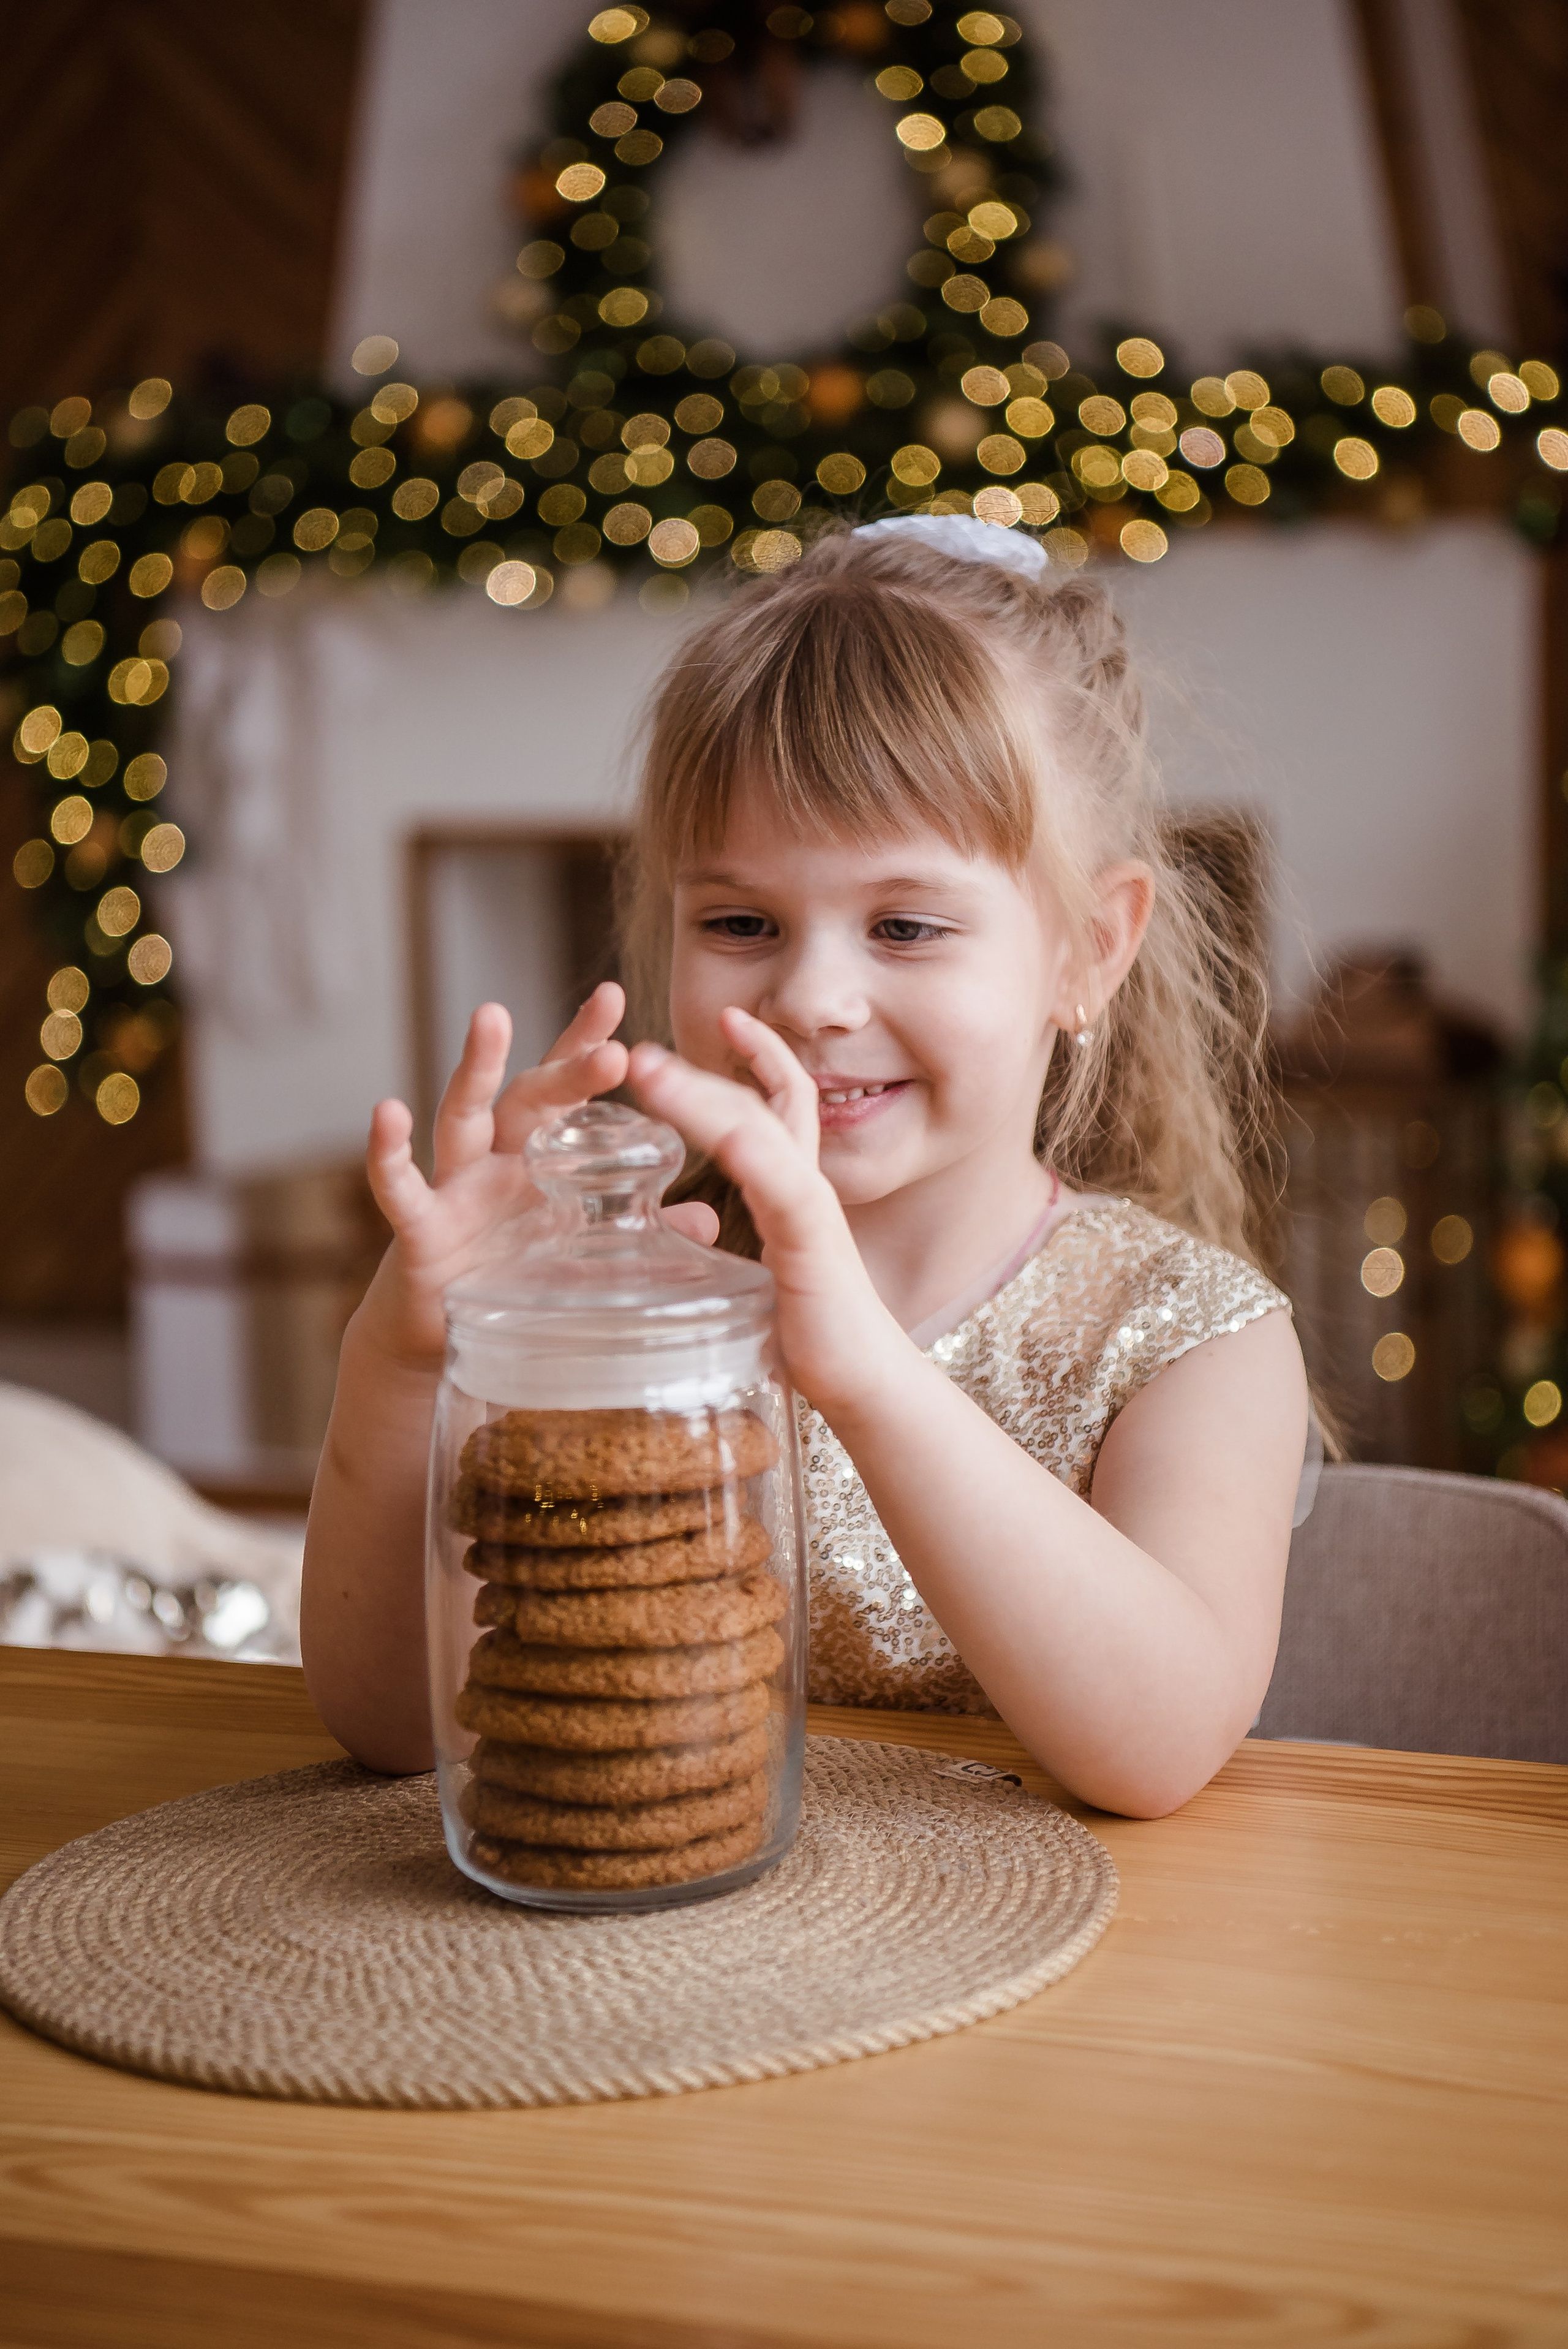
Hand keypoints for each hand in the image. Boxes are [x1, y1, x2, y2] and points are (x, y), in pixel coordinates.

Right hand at [356, 983, 717, 1369]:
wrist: (435, 1336)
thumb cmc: (512, 1283)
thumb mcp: (584, 1257)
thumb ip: (639, 1234)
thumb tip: (706, 1219)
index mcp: (545, 1161)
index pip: (569, 1092)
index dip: (586, 1044)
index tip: (612, 996)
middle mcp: (501, 1160)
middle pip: (531, 1097)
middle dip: (567, 1066)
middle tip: (610, 1046)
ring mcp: (457, 1187)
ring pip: (464, 1115)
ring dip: (478, 1067)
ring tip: (493, 1015)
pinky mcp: (420, 1227)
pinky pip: (400, 1185)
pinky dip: (390, 1152)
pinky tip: (389, 1112)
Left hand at [628, 1008, 905, 1416]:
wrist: (867, 1384)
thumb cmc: (812, 1337)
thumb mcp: (759, 1279)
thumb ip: (725, 1251)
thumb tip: (682, 1249)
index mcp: (792, 1190)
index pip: (781, 1102)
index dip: (759, 1055)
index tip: (726, 1017)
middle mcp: (805, 1187)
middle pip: (757, 1105)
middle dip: (702, 1071)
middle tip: (638, 1050)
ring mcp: (811, 1213)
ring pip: (758, 1133)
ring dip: (701, 1097)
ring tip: (647, 1072)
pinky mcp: (813, 1248)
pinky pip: (786, 1190)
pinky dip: (756, 1157)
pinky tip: (727, 1135)